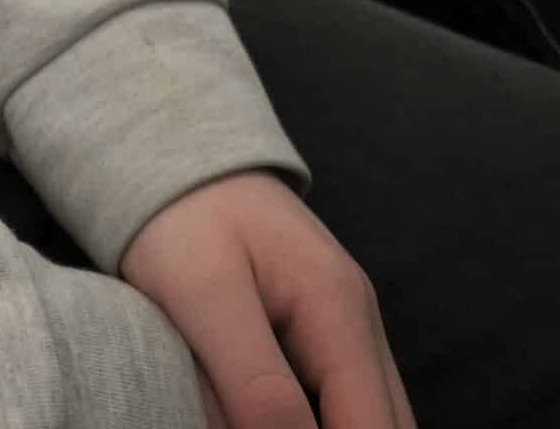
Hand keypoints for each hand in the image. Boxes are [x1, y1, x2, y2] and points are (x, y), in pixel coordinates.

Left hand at [122, 172, 414, 428]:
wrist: (173, 158)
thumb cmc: (183, 218)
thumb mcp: (203, 295)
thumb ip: (255, 384)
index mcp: (339, 310)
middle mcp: (360, 323)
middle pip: (386, 427)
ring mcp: (346, 329)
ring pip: (370, 418)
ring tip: (258, 420)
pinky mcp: (320, 337)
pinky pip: (341, 405)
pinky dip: (323, 421)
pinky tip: (276, 419)